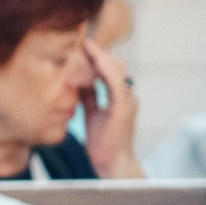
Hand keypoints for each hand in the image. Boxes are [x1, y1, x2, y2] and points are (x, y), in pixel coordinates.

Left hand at [81, 37, 144, 178]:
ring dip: (101, 56)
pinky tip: (94, 60)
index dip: (96, 55)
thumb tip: (78, 81)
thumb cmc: (103, 142)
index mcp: (120, 95)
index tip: (80, 42)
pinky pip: (116, 83)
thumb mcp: (93, 113)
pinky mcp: (123, 108)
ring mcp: (127, 100)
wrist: (113, 165)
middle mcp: (127, 94)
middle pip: (115, 64)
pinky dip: (105, 70)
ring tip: (85, 44)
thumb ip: (90, 96)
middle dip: (98, 51)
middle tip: (79, 39)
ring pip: (117, 69)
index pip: (110, 68)